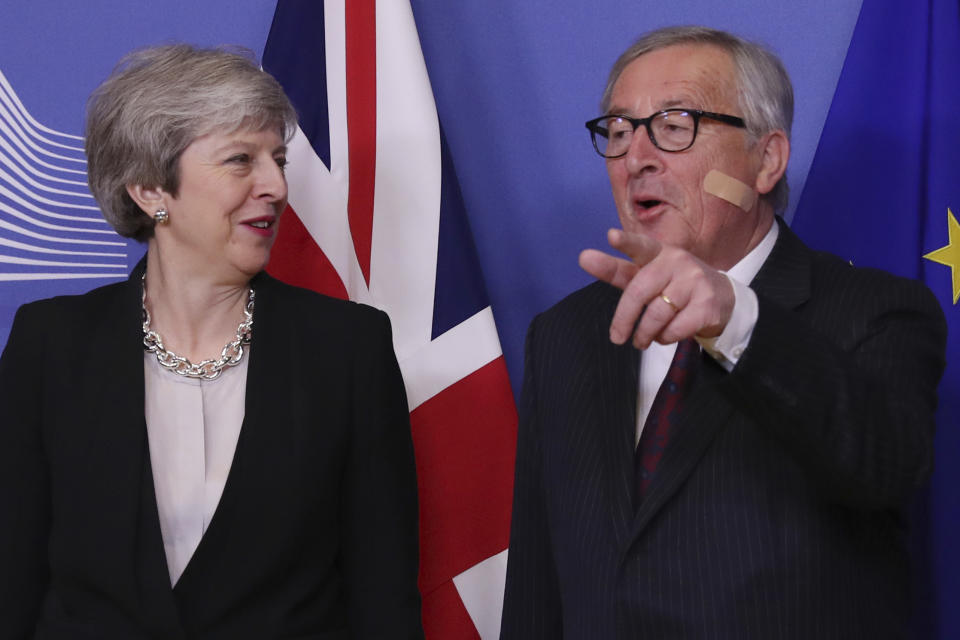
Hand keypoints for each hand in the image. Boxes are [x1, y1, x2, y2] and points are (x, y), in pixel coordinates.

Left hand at [579, 229, 734, 347]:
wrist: (721, 299)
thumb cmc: (672, 285)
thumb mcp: (645, 275)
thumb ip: (615, 269)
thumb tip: (582, 257)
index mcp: (658, 252)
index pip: (640, 246)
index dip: (626, 242)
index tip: (611, 236)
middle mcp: (677, 262)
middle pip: (639, 292)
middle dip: (624, 319)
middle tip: (617, 337)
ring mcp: (695, 282)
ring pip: (656, 315)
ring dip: (644, 334)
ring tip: (641, 340)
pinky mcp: (707, 305)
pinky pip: (675, 329)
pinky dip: (664, 338)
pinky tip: (665, 336)